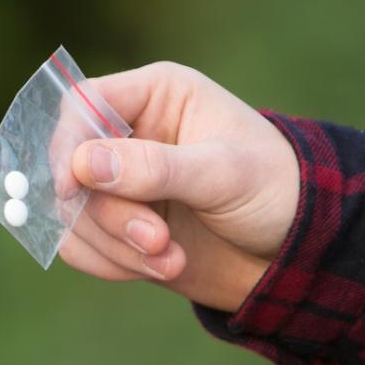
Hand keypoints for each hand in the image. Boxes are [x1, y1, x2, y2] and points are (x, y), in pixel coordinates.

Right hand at [60, 62, 300, 311]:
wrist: (296, 251)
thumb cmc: (274, 190)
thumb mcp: (223, 174)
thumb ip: (155, 168)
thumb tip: (83, 164)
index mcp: (156, 96)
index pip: (82, 105)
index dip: (67, 145)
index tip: (73, 190)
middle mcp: (130, 134)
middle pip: (73, 168)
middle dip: (109, 215)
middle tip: (157, 241)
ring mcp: (121, 183)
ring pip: (73, 213)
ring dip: (114, 246)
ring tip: (170, 261)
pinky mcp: (119, 226)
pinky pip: (81, 245)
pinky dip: (112, 264)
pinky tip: (159, 268)